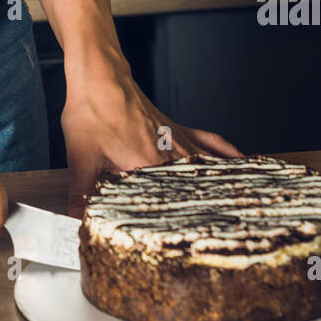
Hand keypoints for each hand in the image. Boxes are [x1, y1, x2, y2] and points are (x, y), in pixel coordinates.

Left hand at [60, 60, 243, 217]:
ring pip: (210, 167)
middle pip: (197, 189)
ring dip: (224, 186)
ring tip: (243, 209)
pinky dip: (229, 153)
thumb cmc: (91, 112)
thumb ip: (81, 195)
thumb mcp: (81, 158)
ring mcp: (179, 139)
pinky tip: (243, 162)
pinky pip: (211, 141)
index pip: (172, 204)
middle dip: (209, 213)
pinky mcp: (178, 128)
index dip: (181, 226)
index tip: (194, 243)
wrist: (100, 76)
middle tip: (229, 234)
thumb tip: (76, 223)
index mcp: (149, 166)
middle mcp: (172, 155)